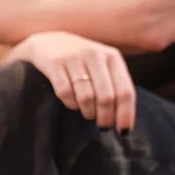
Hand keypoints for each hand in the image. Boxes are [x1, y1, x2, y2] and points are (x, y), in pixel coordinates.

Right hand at [8, 31, 135, 131]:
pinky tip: (73, 103)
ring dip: (88, 113)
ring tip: (88, 114)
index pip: (125, 91)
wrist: (48, 43)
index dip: (126, 114)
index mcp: (112, 57)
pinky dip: (71, 104)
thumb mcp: (103, 66)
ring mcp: (74, 57)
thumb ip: (115, 86)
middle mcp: (95, 55)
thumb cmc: (83, 62)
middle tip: (103, 126)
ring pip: (86, 98)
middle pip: (106, 97)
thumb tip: (126, 121)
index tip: (123, 131)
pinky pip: (66, 94)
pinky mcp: (54, 63)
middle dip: (105, 117)